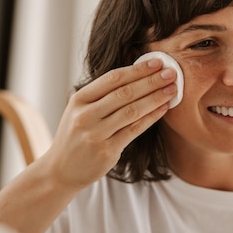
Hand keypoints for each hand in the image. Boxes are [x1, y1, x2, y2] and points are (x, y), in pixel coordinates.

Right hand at [40, 57, 176, 189]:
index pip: (112, 79)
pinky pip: (134, 130)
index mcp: (79, 99)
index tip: (157, 62)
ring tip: (172, 89)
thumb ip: (102, 96)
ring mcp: (95, 134)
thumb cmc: (76, 136)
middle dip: (151, 81)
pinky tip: (163, 109)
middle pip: (124, 93)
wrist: (61, 170)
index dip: (137, 70)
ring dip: (155, 98)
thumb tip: (137, 76)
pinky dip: (151, 118)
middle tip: (171, 73)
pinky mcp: (106, 151)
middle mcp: (85, 115)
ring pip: (132, 111)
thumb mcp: (79, 111)